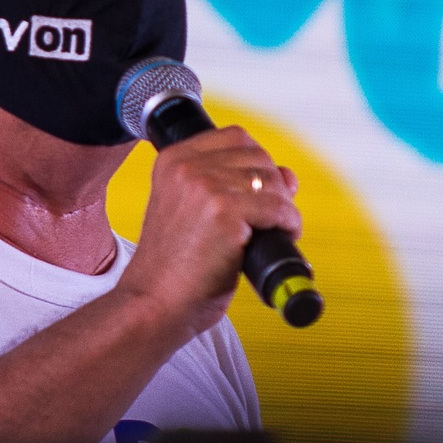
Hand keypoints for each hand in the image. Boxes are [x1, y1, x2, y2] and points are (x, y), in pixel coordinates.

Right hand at [116, 125, 301, 337]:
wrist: (154, 305)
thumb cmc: (174, 269)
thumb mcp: (197, 214)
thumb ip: (234, 187)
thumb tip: (287, 175)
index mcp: (173, 160)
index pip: (235, 137)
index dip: (257, 162)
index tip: (261, 191)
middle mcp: (186, 166)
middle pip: (257, 155)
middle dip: (274, 185)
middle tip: (272, 217)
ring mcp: (204, 185)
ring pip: (271, 180)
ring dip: (283, 206)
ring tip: (276, 231)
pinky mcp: (224, 211)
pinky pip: (278, 207)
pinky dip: (288, 224)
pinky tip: (280, 238)